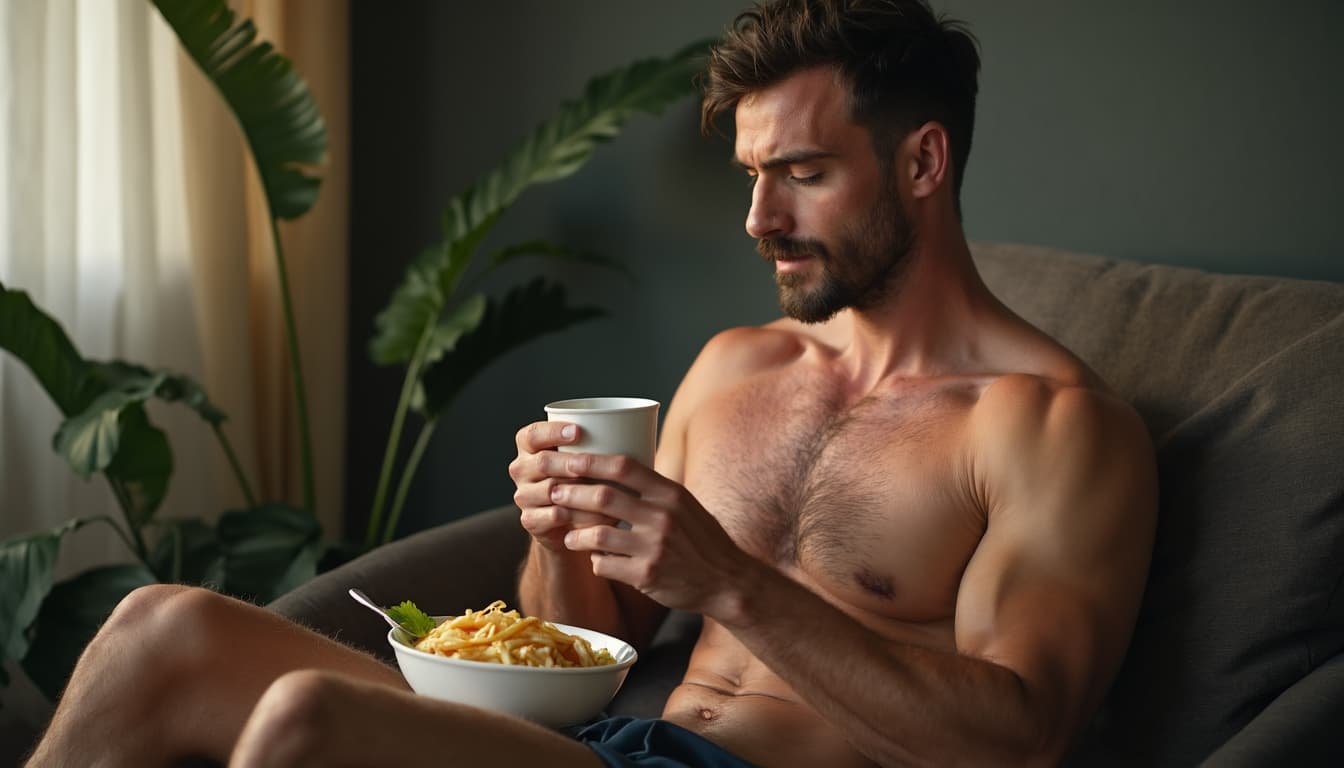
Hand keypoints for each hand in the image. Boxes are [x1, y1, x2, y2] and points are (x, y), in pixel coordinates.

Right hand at [509, 421, 618, 551]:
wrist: (566, 521)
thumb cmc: (581, 478)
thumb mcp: (583, 456)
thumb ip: (592, 443)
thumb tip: (630, 428)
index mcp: (528, 445)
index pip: (533, 434)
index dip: (553, 431)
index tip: (579, 431)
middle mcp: (521, 468)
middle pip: (543, 462)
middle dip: (570, 463)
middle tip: (595, 465)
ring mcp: (523, 495)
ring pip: (550, 491)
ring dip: (580, 492)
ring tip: (608, 493)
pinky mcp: (530, 520)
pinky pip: (554, 516)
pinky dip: (579, 516)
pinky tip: (600, 515)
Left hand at [544, 451, 753, 615]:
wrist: (727, 582)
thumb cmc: (702, 540)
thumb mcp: (685, 505)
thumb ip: (655, 489)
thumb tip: (617, 468)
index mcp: (670, 493)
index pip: (623, 466)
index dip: (590, 461)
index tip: (566, 458)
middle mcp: (662, 516)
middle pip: (603, 496)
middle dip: (570, 493)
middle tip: (552, 493)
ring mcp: (654, 547)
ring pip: (597, 534)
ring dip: (576, 535)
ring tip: (569, 536)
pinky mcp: (647, 576)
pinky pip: (605, 565)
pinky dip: (596, 562)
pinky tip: (597, 561)